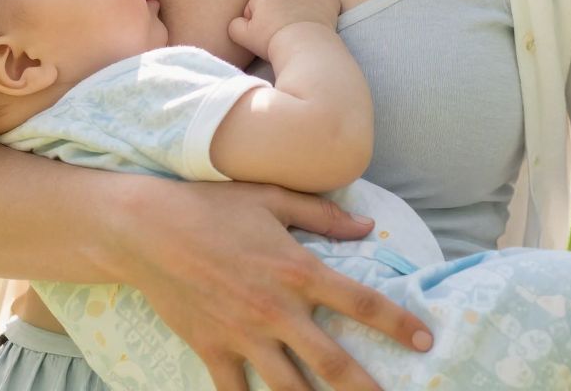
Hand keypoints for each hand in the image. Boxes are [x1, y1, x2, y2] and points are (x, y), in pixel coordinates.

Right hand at [109, 176, 432, 390]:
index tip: (424, 340)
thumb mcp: (272, 198)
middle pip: (332, 363)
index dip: (397, 323)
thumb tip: (367, 228)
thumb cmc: (211, 207)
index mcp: (298, 270)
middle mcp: (276, 310)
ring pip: (288, 388)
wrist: (146, 230)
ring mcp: (242, 335)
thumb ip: (323, 216)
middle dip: (365, 389)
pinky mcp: (211, 350)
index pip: (360, 302)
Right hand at [226, 0, 340, 59]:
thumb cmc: (271, 42)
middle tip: (280, 34)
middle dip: (278, 13)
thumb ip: (235, 26)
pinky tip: (320, 21)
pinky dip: (323, 8)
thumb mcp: (243, 37)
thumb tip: (238, 22)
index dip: (256, 20)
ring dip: (299, 10)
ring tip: (299, 30)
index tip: (261, 35)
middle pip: (278, 0)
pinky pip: (326, 0)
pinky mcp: (327, 0)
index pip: (255, 3)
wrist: (302, 44)